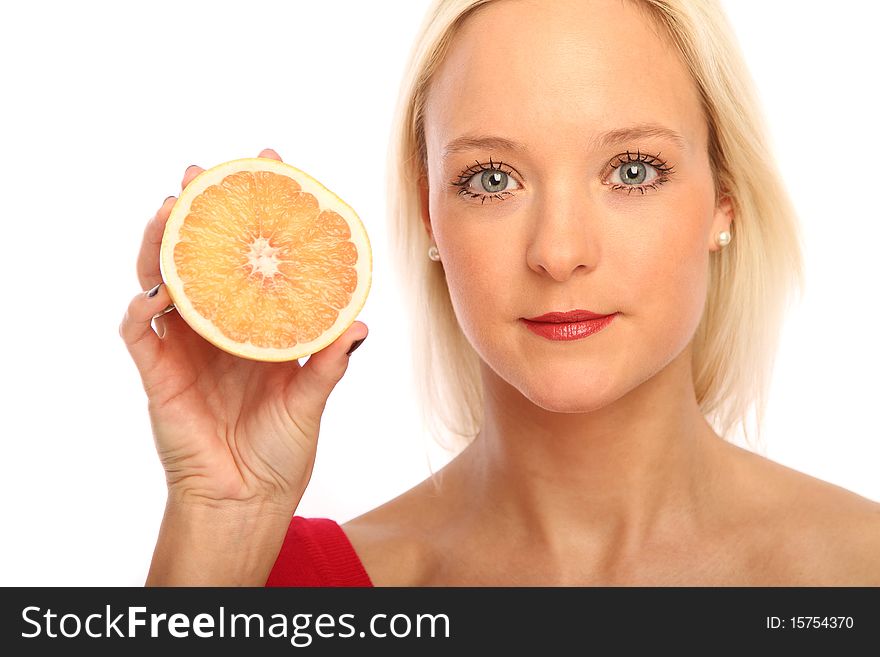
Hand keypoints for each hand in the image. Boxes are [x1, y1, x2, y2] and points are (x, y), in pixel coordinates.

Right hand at [119, 148, 367, 510]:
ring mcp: (183, 347)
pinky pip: (138, 332)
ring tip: (168, 211)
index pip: (249, 258)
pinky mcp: (157, 373)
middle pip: (197, 257)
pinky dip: (140, 309)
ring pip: (159, 280)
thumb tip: (360, 324)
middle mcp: (216, 328)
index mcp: (253, 326)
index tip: (267, 168)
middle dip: (195, 212)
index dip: (254, 214)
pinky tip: (154, 291)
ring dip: (158, 244)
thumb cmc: (280, 449)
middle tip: (200, 172)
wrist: (247, 500)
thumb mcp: (311, 399)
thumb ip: (329, 363)